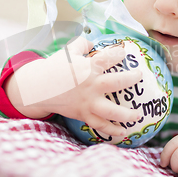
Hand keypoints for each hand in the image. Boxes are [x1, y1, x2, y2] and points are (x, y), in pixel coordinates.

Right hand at [5, 36, 142, 135]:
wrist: (38, 88)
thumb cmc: (54, 68)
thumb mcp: (68, 51)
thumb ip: (82, 44)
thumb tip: (93, 43)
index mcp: (88, 67)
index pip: (108, 58)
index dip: (118, 53)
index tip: (124, 52)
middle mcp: (91, 85)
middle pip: (116, 82)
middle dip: (131, 79)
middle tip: (139, 76)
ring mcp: (88, 102)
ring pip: (111, 111)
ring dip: (127, 115)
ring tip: (138, 115)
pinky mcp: (83, 114)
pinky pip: (99, 125)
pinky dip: (111, 131)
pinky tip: (123, 134)